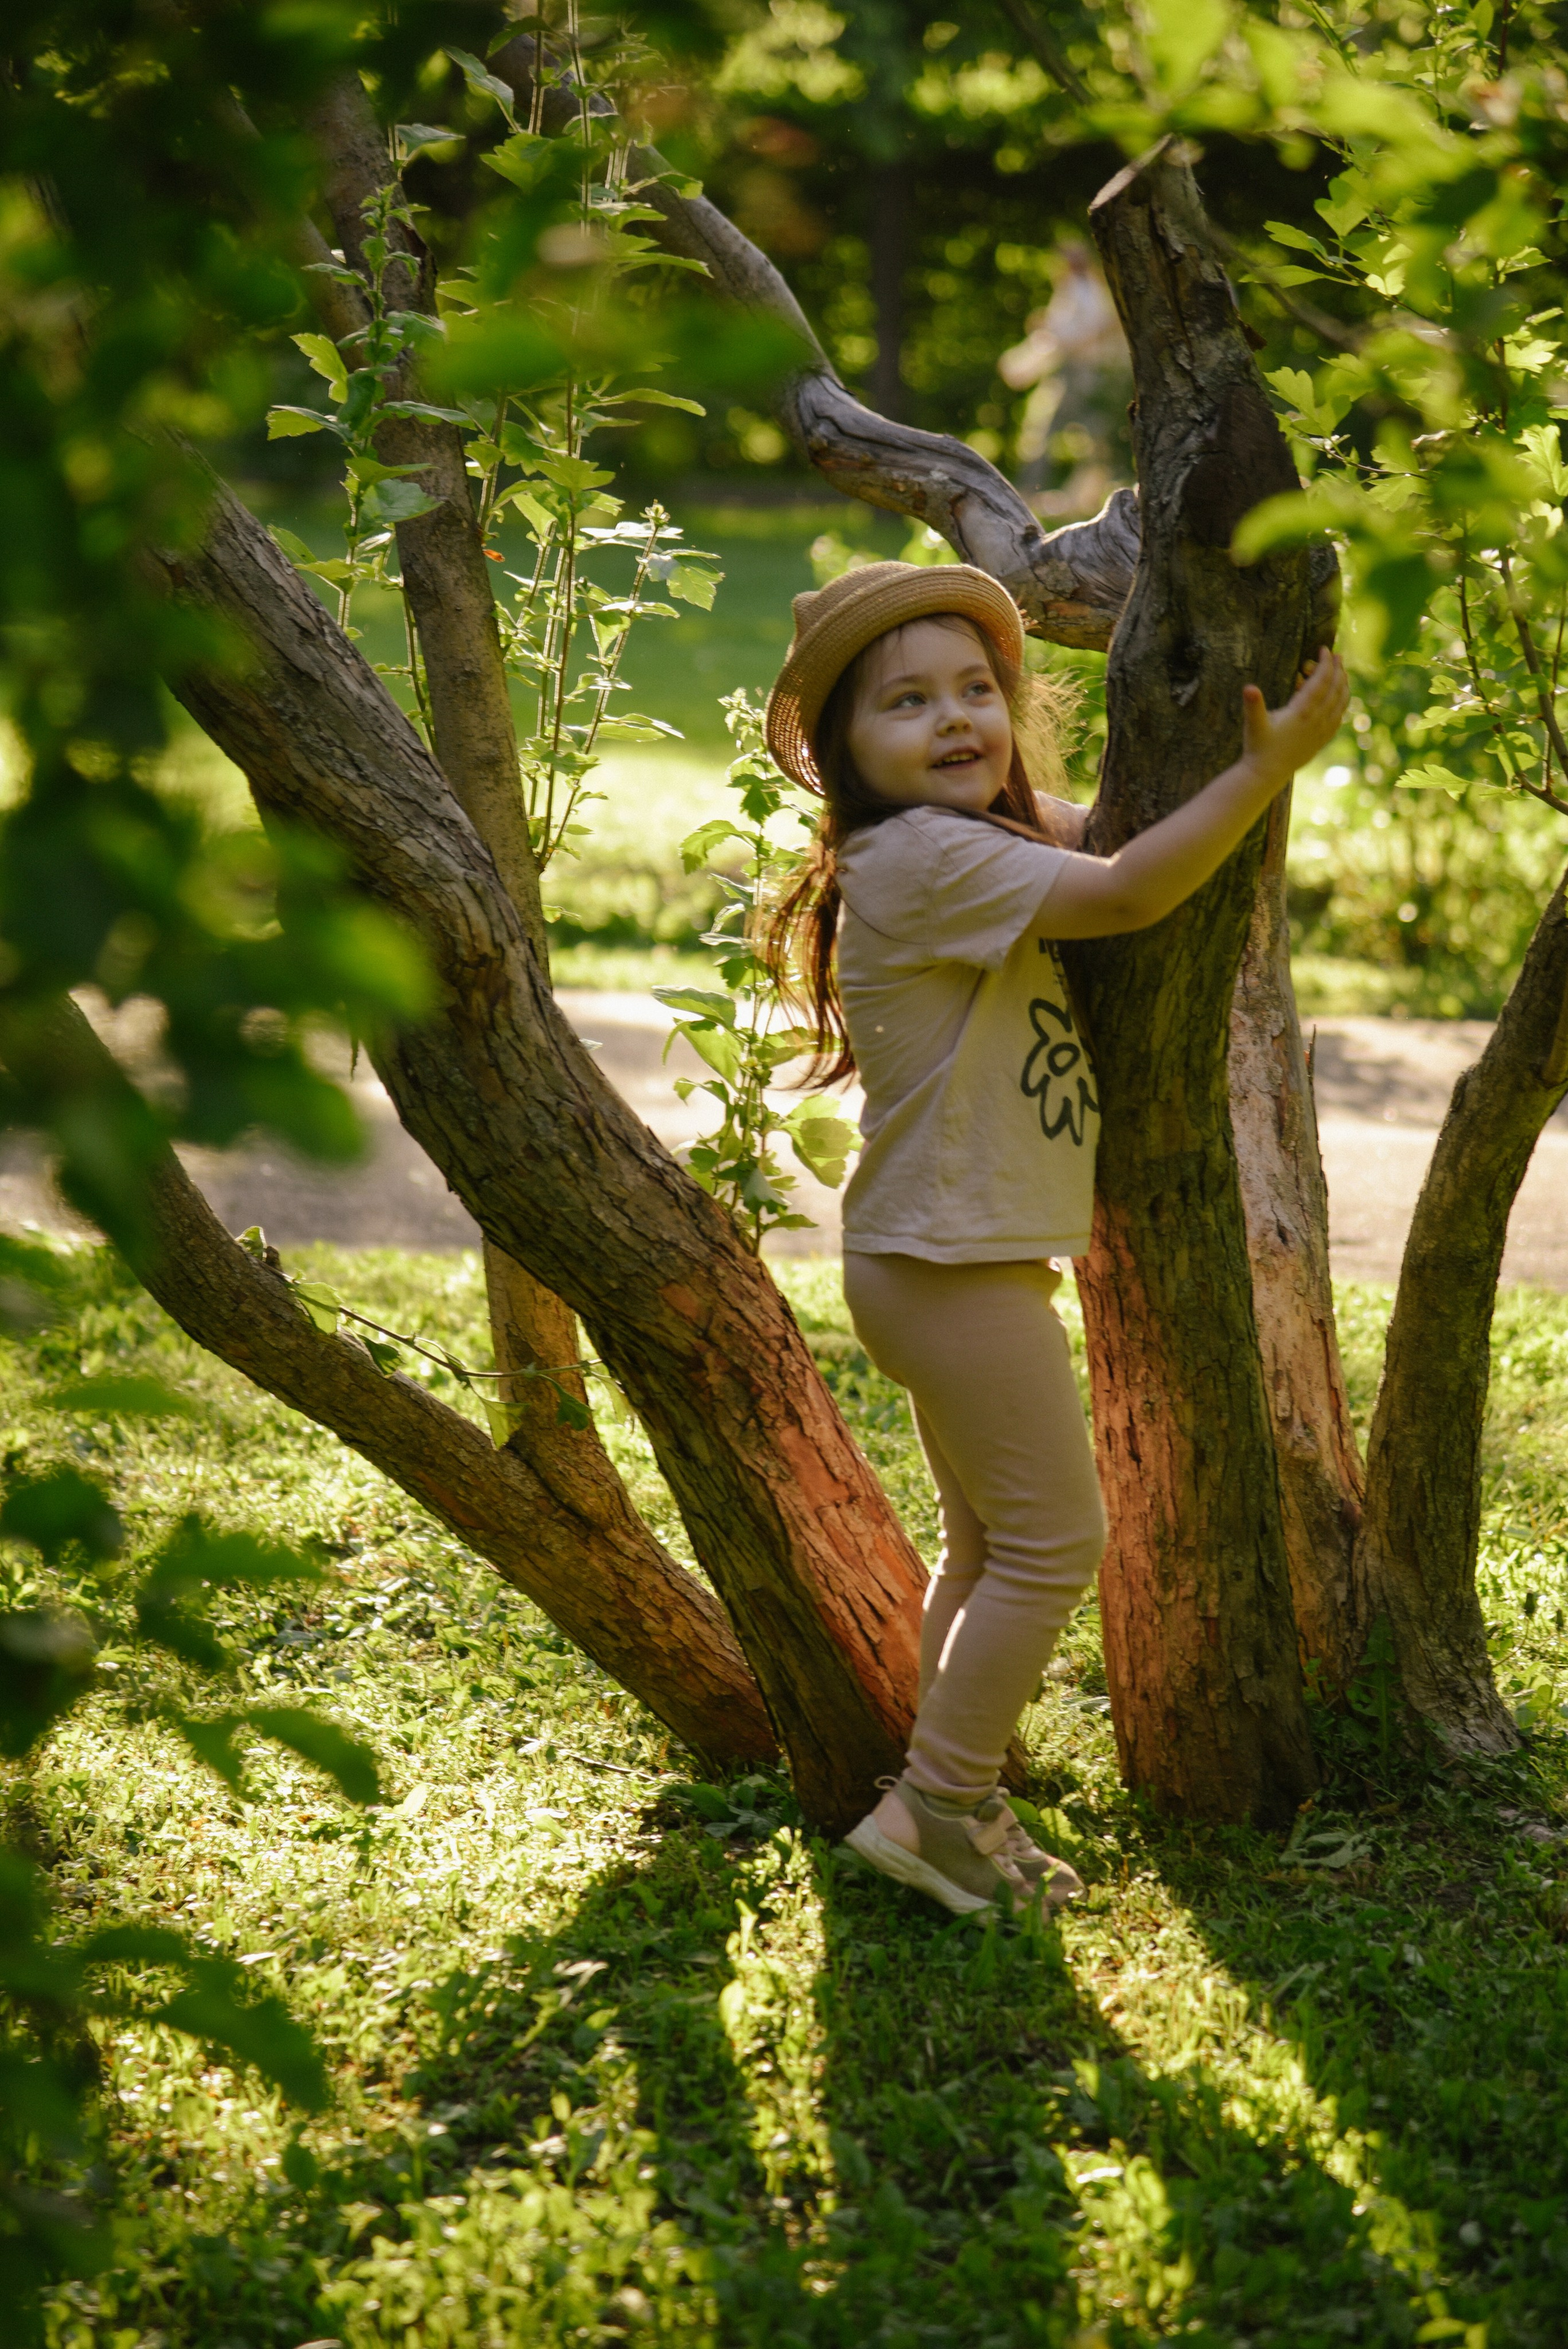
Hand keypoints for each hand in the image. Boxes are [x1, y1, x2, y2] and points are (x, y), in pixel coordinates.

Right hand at [1240, 648, 1349, 784]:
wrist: (1266, 774)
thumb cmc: (1258, 747)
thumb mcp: (1253, 724)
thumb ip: (1253, 704)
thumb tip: (1248, 688)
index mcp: (1302, 712)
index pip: (1320, 681)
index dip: (1325, 664)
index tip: (1325, 649)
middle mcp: (1316, 720)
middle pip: (1335, 689)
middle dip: (1337, 670)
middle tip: (1337, 655)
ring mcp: (1321, 731)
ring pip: (1341, 703)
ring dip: (1343, 685)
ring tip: (1342, 673)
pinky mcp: (1322, 740)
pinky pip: (1339, 717)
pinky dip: (1343, 704)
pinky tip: (1341, 699)